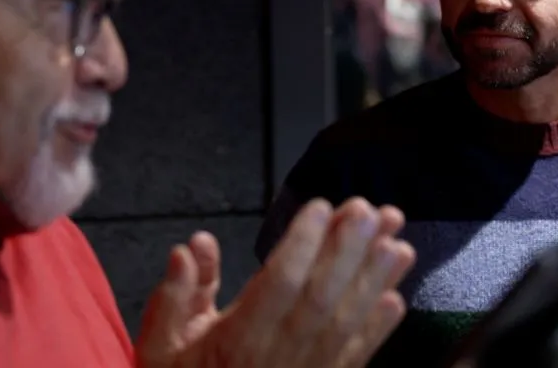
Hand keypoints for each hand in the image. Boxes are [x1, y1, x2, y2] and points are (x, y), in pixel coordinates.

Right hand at [137, 197, 414, 367]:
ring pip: (346, 323)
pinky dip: (379, 330)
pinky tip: (397, 297)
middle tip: (367, 209)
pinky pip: (356, 358)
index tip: (319, 206)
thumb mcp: (160, 347)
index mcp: (236, 341)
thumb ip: (174, 296)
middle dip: (348, 251)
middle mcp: (277, 356)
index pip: (277, 284)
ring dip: (374, 281)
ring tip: (397, 242)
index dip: (301, 244)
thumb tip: (190, 248)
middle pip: (321, 298)